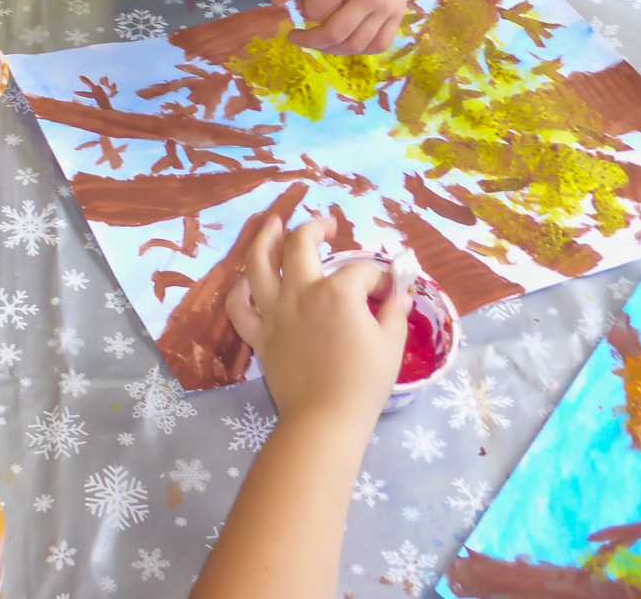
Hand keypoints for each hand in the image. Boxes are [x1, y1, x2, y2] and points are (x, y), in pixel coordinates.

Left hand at [226, 215, 411, 423]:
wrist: (325, 418)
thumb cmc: (364, 383)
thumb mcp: (391, 344)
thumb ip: (394, 312)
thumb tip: (400, 292)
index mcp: (337, 292)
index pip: (360, 270)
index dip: (378, 276)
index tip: (388, 289)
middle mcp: (301, 292)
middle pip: (301, 244)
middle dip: (316, 228)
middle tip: (327, 225)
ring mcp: (274, 311)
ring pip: (259, 262)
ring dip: (266, 237)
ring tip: (272, 223)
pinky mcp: (258, 334)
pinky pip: (240, 306)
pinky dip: (240, 289)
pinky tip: (247, 279)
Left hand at [272, 0, 418, 54]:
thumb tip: (276, 3)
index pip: (316, 9)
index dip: (304, 7)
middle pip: (335, 34)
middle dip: (310, 40)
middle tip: (297, 37)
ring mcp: (388, 7)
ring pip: (356, 45)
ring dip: (332, 49)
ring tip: (319, 41)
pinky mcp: (399, 13)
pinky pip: (380, 44)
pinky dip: (360, 50)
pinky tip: (346, 42)